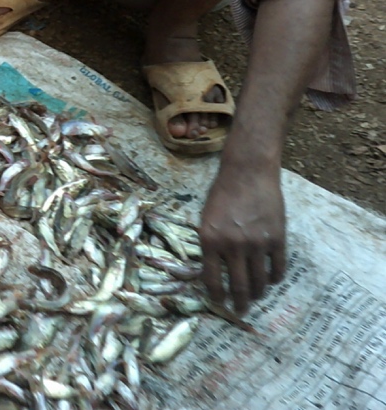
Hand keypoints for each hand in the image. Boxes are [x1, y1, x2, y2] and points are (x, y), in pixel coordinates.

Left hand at [198, 162, 285, 313]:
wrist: (247, 173)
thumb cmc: (222, 193)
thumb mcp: (206, 218)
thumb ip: (210, 243)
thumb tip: (214, 269)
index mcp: (210, 241)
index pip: (211, 279)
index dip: (216, 296)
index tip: (219, 304)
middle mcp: (233, 246)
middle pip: (238, 286)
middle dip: (239, 303)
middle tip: (241, 311)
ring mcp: (257, 244)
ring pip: (259, 281)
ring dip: (258, 293)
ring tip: (256, 297)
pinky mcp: (277, 240)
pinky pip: (278, 268)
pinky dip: (275, 278)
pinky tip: (272, 281)